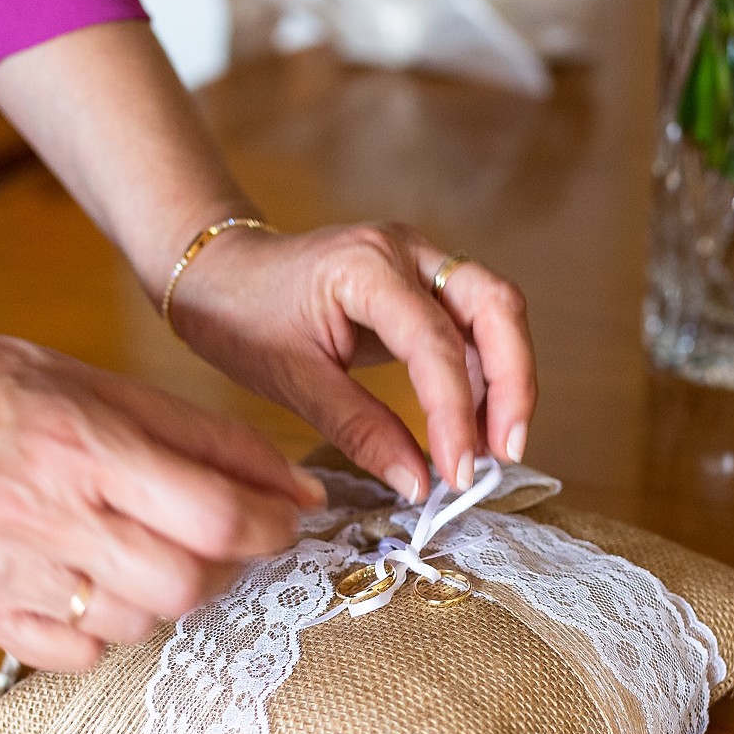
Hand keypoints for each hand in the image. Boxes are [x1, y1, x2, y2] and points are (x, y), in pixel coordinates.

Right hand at [0, 331, 323, 670]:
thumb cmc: (22, 398)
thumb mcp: (122, 394)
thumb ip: (216, 443)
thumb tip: (301, 492)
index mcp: (87, 446)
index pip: (211, 513)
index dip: (268, 526)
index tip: (286, 522)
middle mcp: (46, 513)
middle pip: (181, 585)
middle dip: (227, 573)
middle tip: (227, 549)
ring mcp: (9, 571)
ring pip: (135, 627)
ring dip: (168, 601)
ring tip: (153, 560)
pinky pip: (77, 655)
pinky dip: (107, 632)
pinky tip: (99, 588)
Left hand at [164, 221, 536, 501]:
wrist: (219, 272)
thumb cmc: (242, 314)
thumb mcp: (292, 380)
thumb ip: (359, 429)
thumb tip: (419, 483)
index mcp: (365, 266)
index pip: (435, 341)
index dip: (455, 413)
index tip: (457, 473)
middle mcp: (406, 250)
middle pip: (497, 305)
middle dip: (513, 383)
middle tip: (505, 453)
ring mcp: (420, 260)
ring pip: (495, 312)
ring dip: (505, 381)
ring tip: (491, 449)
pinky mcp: (423, 282)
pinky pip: (473, 324)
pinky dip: (482, 375)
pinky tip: (470, 425)